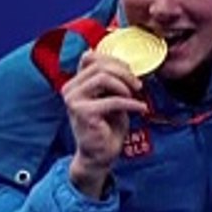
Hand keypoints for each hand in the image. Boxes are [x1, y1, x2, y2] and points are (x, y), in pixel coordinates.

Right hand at [63, 51, 147, 197]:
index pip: (90, 57)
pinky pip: (112, 100)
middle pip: (99, 66)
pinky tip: (140, 109)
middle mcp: (70, 88)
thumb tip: (124, 63)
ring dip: (125, 86)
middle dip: (125, 73)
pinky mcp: (83, 112)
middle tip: (138, 85)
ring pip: (103, 78)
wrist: (100, 154)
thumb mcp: (112, 97)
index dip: (114, 61)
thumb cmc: (108, 126)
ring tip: (136, 96)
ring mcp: (74, 100)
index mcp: (76, 82)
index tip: (131, 73)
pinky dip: (131, 103)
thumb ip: (112, 81)